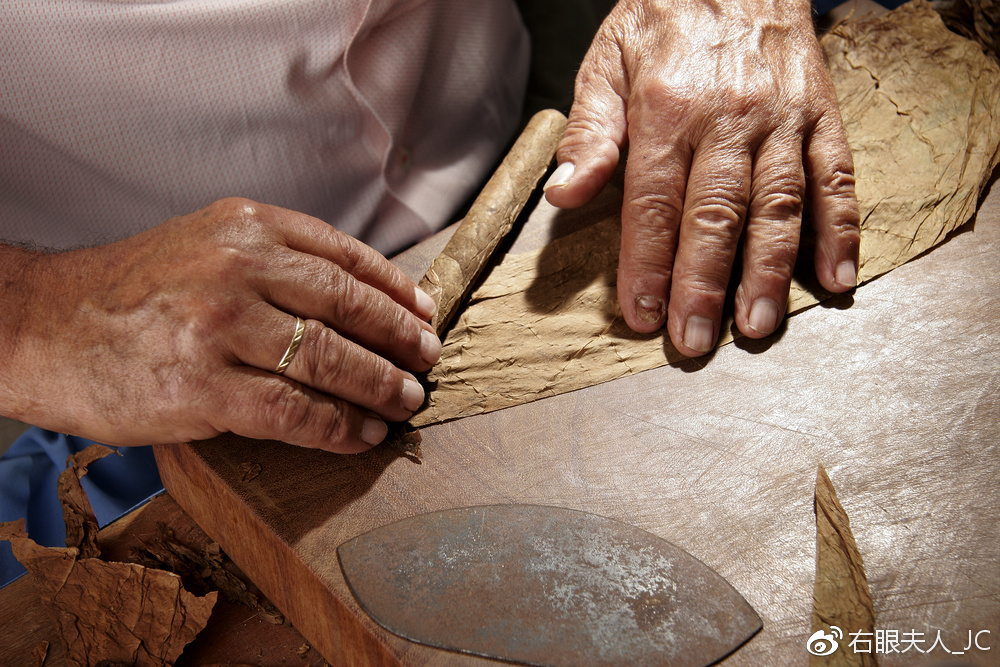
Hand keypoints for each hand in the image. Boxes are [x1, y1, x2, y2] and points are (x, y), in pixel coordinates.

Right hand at [0, 198, 439, 452]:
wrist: (41, 324)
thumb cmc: (126, 290)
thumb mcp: (203, 244)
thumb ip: (272, 259)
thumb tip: (352, 296)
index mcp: (245, 228)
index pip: (343, 256)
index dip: (394, 289)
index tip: (423, 312)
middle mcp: (238, 268)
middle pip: (347, 306)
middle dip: (399, 338)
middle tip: (427, 360)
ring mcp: (220, 327)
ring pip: (329, 360)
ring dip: (380, 386)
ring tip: (406, 401)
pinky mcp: (202, 387)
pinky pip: (294, 411)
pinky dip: (338, 427)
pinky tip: (360, 435)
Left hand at [544, 0, 860, 354]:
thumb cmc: (662, 21)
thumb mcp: (605, 62)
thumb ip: (589, 133)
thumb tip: (564, 194)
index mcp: (666, 110)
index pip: (652, 203)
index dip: (647, 264)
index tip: (641, 315)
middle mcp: (728, 118)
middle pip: (715, 214)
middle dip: (703, 284)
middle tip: (694, 340)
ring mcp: (781, 118)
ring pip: (777, 205)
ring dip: (768, 271)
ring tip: (757, 326)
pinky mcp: (821, 115)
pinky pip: (836, 177)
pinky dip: (840, 230)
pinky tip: (836, 280)